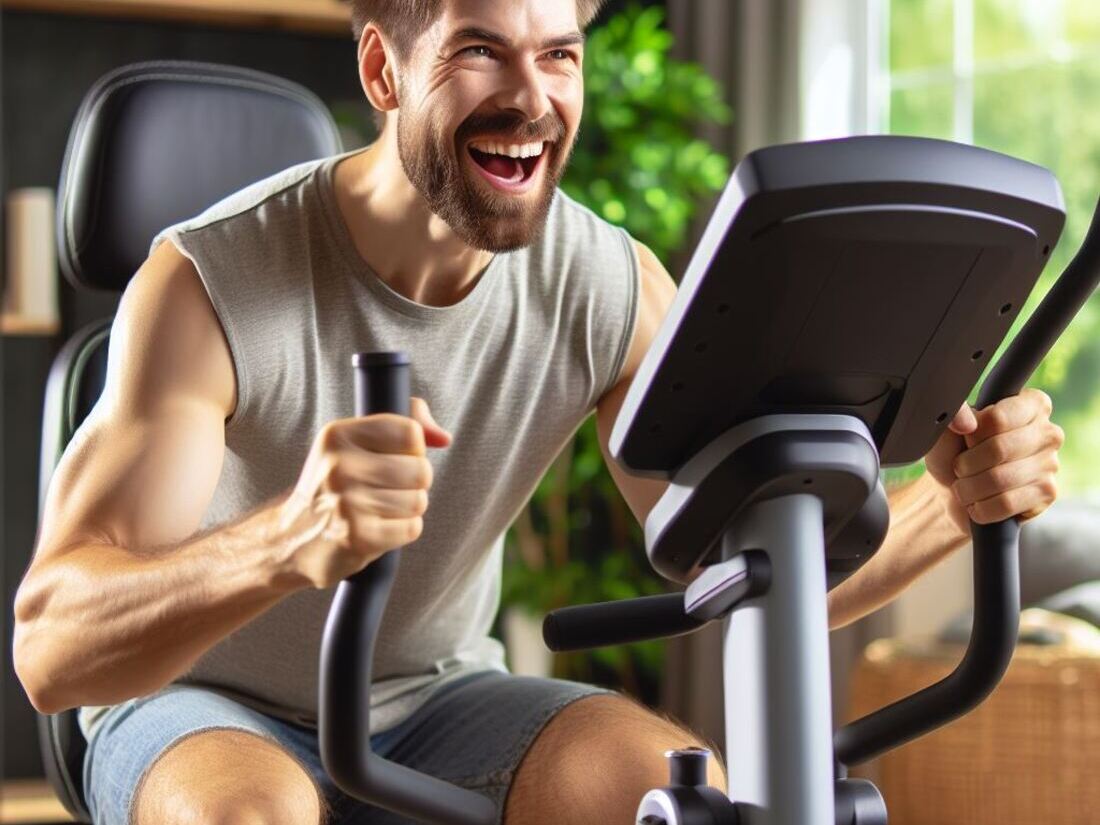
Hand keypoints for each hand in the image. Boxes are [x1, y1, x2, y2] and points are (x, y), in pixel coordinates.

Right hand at [274, 397, 451, 588]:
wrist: (292, 539)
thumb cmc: (335, 486)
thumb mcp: (355, 443)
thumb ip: (404, 426)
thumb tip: (444, 438)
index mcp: (338, 435)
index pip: (411, 432)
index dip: (413, 449)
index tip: (392, 458)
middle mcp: (339, 466)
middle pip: (421, 470)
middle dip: (414, 483)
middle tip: (387, 490)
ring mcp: (347, 503)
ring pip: (419, 501)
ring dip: (407, 509)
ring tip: (379, 510)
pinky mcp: (358, 537)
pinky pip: (412, 528)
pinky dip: (402, 531)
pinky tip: (378, 529)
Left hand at [924, 388, 1063, 534]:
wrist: (952, 488)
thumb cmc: (954, 450)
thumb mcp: (948, 426)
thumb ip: (955, 412)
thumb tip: (968, 422)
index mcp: (1030, 404)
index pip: (998, 418)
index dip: (971, 434)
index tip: (965, 439)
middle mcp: (1048, 432)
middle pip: (1000, 449)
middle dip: (966, 464)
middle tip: (959, 466)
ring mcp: (1051, 464)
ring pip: (1001, 479)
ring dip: (969, 487)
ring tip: (964, 485)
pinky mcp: (1047, 494)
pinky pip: (1006, 503)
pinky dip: (981, 507)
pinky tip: (978, 502)